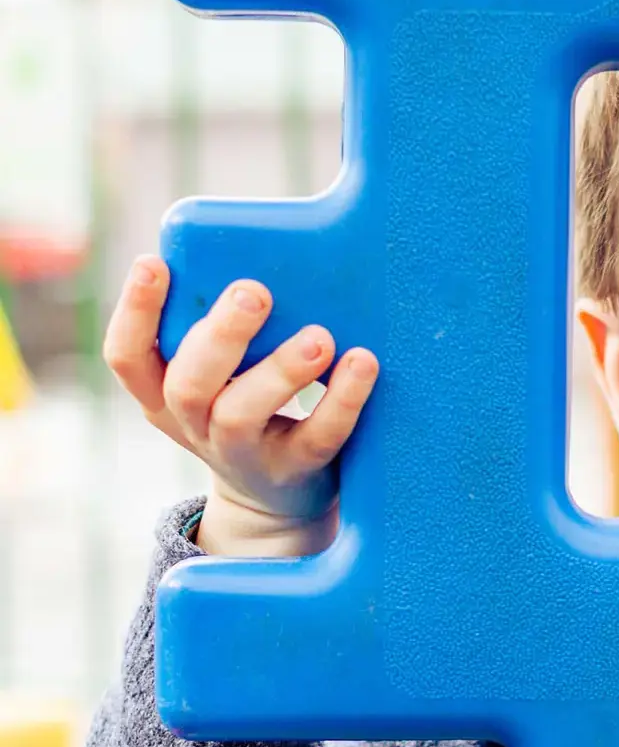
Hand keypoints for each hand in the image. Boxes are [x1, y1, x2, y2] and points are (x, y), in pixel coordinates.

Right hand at [102, 256, 378, 554]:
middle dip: (220, 335)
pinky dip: (342, 399)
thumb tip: (275, 249)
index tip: (153, 262)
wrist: (277, 497)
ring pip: (243, 414)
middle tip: (253, 291)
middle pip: (188, 383)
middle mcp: (193, 423)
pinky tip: (364, 363)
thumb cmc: (252, 407)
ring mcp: (241, 452)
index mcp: (163, 392)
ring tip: (319, 337)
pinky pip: (317, 437)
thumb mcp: (223, 374)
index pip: (127, 356)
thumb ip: (229, 328)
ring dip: (280, 371)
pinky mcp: (294, 471)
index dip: (135, 311)